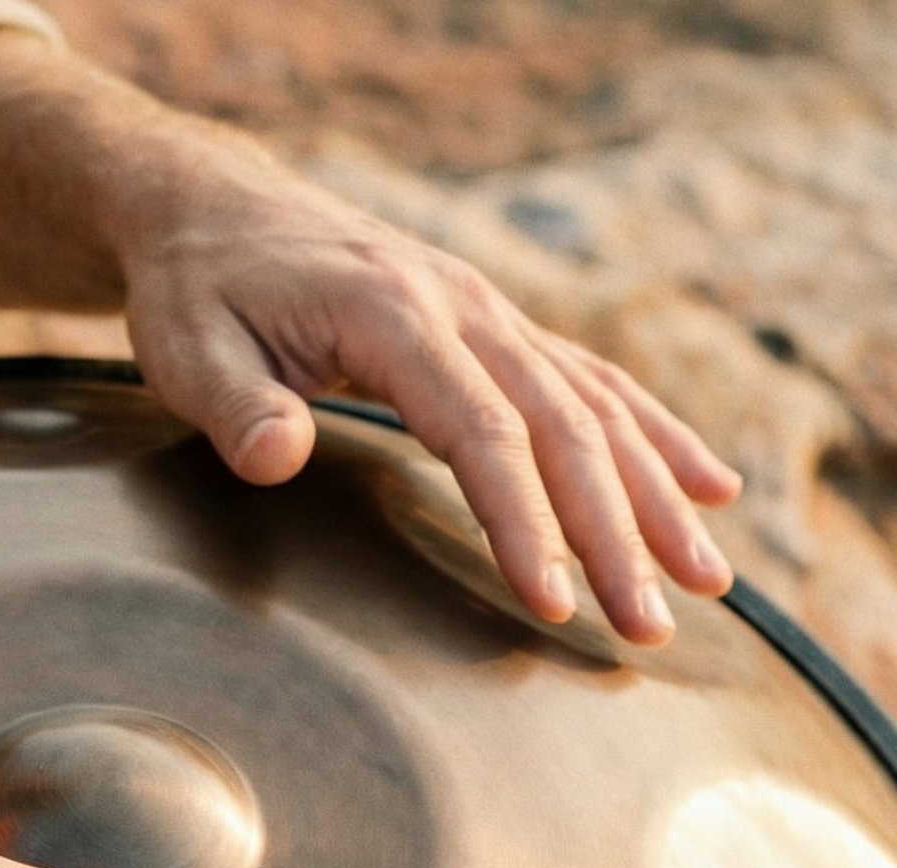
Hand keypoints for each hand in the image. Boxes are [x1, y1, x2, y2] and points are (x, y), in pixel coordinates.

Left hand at [117, 147, 740, 644]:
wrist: (214, 212)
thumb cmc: (199, 292)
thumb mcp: (188, 347)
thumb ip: (236, 406)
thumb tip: (276, 454)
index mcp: (396, 314)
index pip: (482, 432)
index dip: (524, 520)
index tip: (553, 601)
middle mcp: (466, 307)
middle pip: (564, 429)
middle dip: (617, 534)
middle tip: (649, 627)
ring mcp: (490, 315)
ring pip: (598, 407)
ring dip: (658, 498)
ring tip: (708, 580)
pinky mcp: (496, 330)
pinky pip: (595, 383)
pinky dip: (657, 437)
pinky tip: (708, 489)